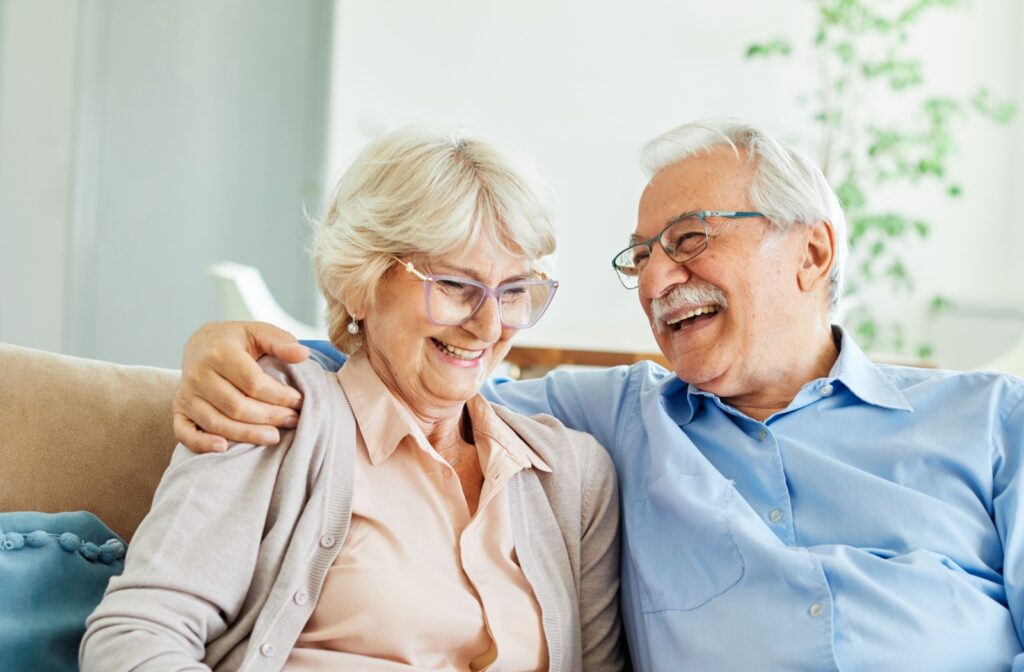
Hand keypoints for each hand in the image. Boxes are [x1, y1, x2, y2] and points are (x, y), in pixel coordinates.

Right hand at [173, 321, 309, 452]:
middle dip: (269, 416)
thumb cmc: (236, 341)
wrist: (201, 345)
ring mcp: (186, 395)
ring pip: (217, 422)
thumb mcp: (259, 332)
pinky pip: (185, 433)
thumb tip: (303, 355)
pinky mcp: (179, 410)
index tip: (298, 401)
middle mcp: (198, 374)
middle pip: (236, 406)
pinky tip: (225, 448)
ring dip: (247, 434)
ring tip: (274, 436)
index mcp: (219, 352)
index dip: (278, 395)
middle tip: (293, 420)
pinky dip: (202, 444)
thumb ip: (281, 342)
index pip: (252, 382)